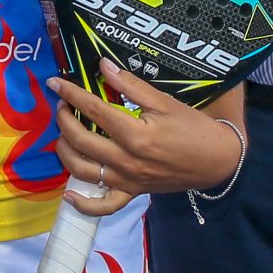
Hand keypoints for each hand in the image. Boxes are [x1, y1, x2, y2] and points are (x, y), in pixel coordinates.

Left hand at [47, 64, 247, 217]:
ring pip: (82, 171)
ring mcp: (127, 181)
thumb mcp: (164, 101)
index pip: (93, 110)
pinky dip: (83, 204)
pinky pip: (104, 206)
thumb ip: (131, 85)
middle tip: (62, 105)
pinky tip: (68, 194)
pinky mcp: (132, 193)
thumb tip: (103, 65)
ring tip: (63, 134)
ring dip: (64, 151)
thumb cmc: (193, 127)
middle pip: (80, 140)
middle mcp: (126, 161)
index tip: (55, 83)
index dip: (70, 93)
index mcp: (134, 135)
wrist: (217, 160)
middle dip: (63, 119)